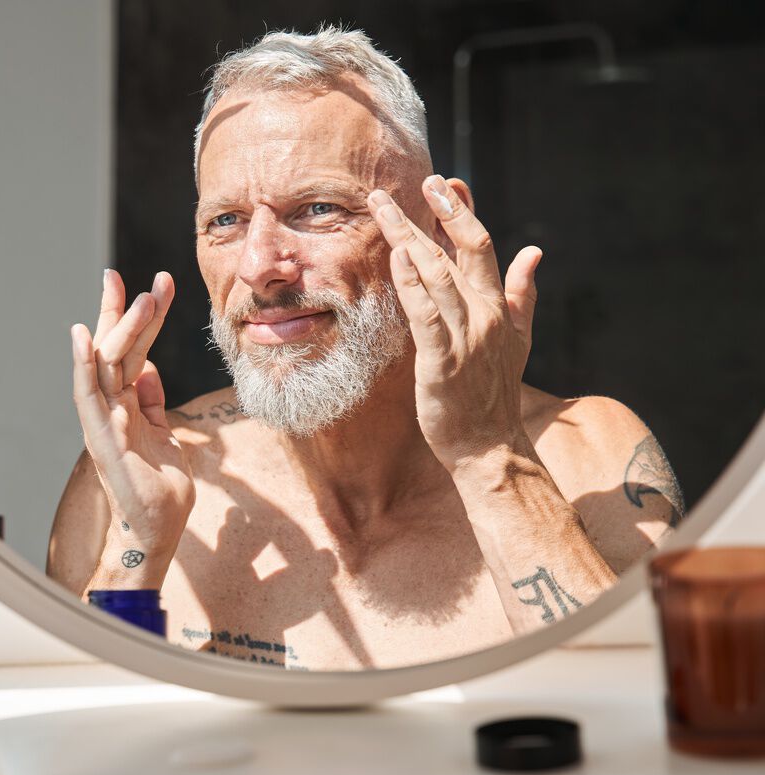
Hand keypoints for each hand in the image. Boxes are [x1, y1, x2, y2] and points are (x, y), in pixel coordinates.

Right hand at [71, 270, 193, 584]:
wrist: (156, 531)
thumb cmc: (160, 489)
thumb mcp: (165, 434)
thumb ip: (153, 403)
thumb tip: (150, 371)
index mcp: (126, 404)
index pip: (131, 351)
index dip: (140, 318)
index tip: (155, 284)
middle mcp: (110, 408)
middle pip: (114, 349)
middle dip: (125, 310)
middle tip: (141, 277)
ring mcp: (103, 422)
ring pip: (106, 364)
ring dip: (119, 328)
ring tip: (136, 296)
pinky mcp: (103, 440)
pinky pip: (89, 398)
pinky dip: (84, 367)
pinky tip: (83, 338)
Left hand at [368, 177, 542, 469]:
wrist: (489, 445)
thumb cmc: (493, 393)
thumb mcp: (518, 339)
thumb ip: (523, 294)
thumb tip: (534, 252)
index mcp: (496, 306)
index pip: (480, 247)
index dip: (460, 212)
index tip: (444, 183)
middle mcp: (483, 314)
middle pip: (455, 253)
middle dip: (429, 214)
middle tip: (406, 183)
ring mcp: (464, 336)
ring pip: (436, 276)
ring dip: (409, 239)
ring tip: (385, 209)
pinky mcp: (442, 361)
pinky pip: (425, 316)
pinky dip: (412, 285)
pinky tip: (397, 259)